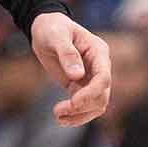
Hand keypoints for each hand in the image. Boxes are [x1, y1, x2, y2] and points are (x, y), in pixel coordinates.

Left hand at [29, 12, 110, 126]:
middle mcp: (99, 66)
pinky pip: (84, 106)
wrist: (44, 29)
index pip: (103, 78)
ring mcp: (91, 78)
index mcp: (98, 52)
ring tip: (58, 118)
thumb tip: (77, 76)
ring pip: (95, 105)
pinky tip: (61, 118)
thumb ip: (67, 54)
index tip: (73, 102)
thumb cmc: (52, 28)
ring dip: (80, 115)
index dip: (91, 93)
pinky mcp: (80, 86)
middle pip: (101, 95)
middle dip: (82, 107)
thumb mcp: (57, 36)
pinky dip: (75, 115)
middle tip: (58, 111)